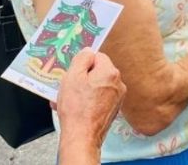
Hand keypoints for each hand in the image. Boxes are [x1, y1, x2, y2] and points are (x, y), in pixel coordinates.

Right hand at [56, 49, 125, 163]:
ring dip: (83, 89)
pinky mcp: (113, 109)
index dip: (83, 63)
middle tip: (69, 85)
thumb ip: (82, 59)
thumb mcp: (72, 76)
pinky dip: (88, 100)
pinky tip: (76, 107)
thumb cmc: (77, 109)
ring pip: (97, 85)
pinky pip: (99, 98)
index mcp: (110, 72)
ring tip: (69, 98)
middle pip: (97, 71)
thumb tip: (88, 51)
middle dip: (82, 77)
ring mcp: (117, 97)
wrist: (82, 136)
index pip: (97, 56)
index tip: (74, 71)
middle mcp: (118, 83)